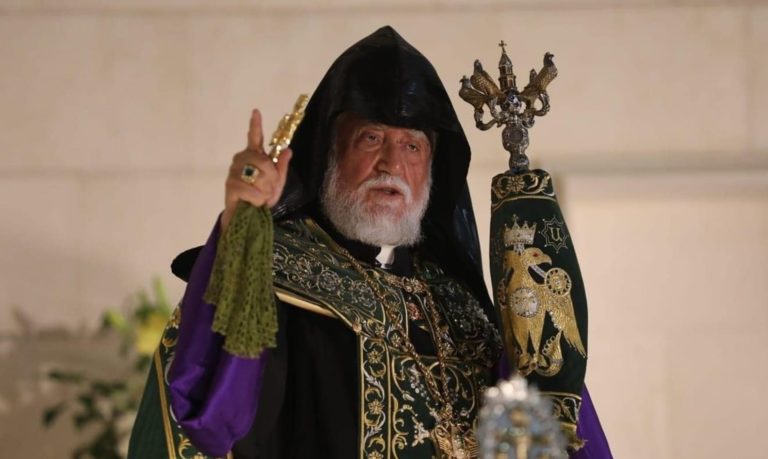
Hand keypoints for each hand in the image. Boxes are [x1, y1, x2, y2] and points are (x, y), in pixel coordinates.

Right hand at [221, 109, 292, 231]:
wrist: (246, 217)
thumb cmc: (260, 198)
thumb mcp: (277, 184)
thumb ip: (281, 167)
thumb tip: (288, 150)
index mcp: (253, 156)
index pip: (254, 137)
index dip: (255, 125)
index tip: (256, 111)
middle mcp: (241, 159)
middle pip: (263, 161)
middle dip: (272, 178)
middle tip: (270, 190)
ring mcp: (233, 171)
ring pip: (258, 175)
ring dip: (265, 190)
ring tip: (261, 197)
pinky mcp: (230, 185)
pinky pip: (250, 189)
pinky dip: (258, 198)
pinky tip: (255, 202)